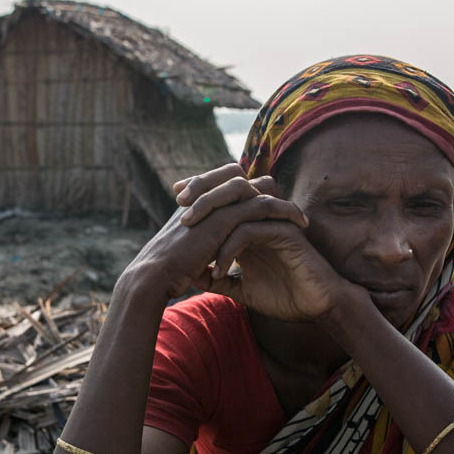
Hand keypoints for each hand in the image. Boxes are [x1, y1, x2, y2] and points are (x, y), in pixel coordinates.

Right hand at [120, 164, 308, 301]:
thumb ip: (200, 249)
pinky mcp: (221, 217)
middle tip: (286, 208)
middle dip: (265, 188)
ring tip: (300, 218)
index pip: (223, 183)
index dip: (246, 192)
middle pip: (237, 176)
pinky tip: (297, 225)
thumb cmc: (167, 273)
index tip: (267, 211)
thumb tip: (208, 264)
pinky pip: (259, 205)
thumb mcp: (185, 254)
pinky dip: (281, 212)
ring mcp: (211, 205)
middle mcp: (201, 198)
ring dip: (279, 201)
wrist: (153, 277)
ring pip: (253, 187)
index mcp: (192, 204)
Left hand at [176, 173, 359, 322]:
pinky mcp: (286, 233)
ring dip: (213, 214)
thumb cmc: (284, 296)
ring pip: (241, 201)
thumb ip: (219, 279)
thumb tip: (190, 276)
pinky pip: (251, 230)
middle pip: (231, 186)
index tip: (175, 204)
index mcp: (253, 221)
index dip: (201, 193)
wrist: (317, 307)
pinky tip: (219, 270)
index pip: (225, 194)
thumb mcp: (241, 289)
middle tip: (180, 213)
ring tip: (192, 233)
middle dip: (203, 193)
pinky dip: (230, 248)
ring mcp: (276, 222)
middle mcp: (264, 216)